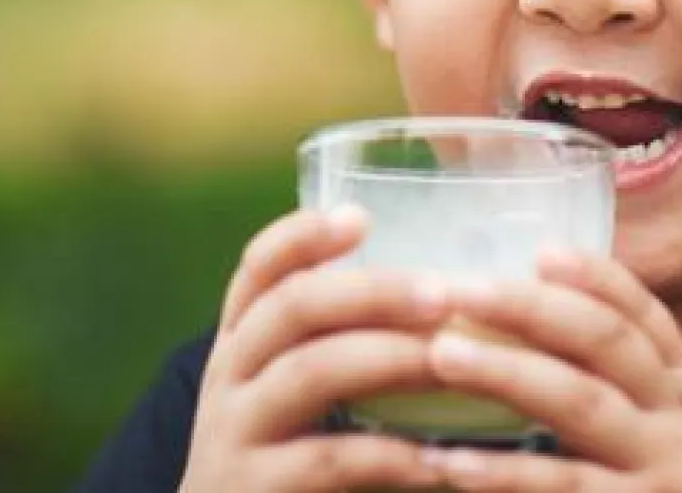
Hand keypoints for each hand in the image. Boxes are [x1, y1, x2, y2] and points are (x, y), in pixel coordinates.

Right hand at [180, 207, 452, 491]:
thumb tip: (439, 293)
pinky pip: (328, 458)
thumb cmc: (280, 459)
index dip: (303, 236)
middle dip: (372, 291)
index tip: (360, 216)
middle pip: (292, 307)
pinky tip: (440, 457)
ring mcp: (236, 433)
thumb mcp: (288, 392)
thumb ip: (335, 342)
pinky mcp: (256, 489)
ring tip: (451, 359)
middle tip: (442, 293)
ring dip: (391, 357)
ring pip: (311, 372)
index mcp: (241, 342)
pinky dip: (392, 454)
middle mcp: (230, 377)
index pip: (258, 269)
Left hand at [420, 250, 681, 491]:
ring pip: (583, 404)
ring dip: (509, 371)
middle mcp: (679, 419)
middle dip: (534, 308)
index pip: (648, 319)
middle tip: (461, 287)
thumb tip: (571, 367)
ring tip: (440, 353)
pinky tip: (451, 465)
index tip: (543, 249)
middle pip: (609, 343)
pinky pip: (567, 488)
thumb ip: (653, 403)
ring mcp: (661, 467)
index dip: (597, 280)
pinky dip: (507, 476)